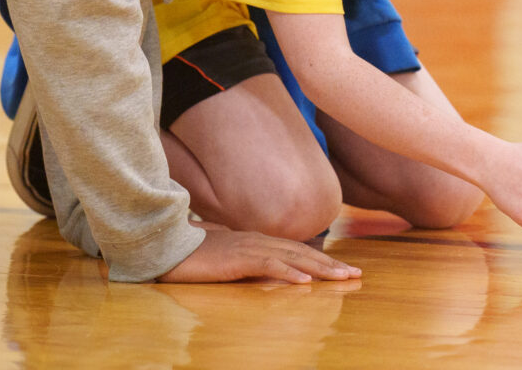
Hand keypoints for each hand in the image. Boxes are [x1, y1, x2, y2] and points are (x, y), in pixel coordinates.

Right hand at [155, 224, 361, 283]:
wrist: (164, 243)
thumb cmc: (188, 251)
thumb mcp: (220, 254)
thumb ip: (239, 256)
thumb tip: (252, 263)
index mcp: (255, 240)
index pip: (295, 249)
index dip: (320, 259)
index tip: (342, 269)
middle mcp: (257, 240)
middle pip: (302, 252)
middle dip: (331, 265)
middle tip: (356, 275)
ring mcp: (248, 247)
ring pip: (293, 257)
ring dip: (320, 269)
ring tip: (343, 279)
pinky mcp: (237, 258)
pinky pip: (268, 265)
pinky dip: (289, 272)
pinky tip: (306, 282)